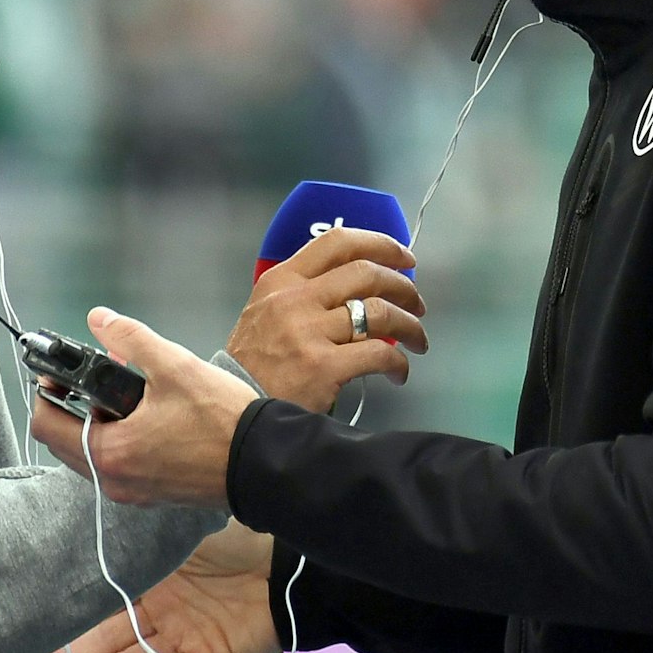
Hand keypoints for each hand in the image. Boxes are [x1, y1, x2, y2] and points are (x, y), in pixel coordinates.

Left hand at [31, 307, 258, 506]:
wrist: (265, 464)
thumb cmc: (219, 417)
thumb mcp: (174, 366)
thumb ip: (130, 338)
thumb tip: (98, 318)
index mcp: (109, 452)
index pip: (46, 425)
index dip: (45, 392)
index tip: (58, 371)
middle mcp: (113, 481)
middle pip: (64, 443)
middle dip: (69, 408)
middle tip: (91, 378)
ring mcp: (133, 493)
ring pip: (90, 456)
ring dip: (93, 424)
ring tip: (123, 393)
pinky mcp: (153, 495)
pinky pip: (116, 467)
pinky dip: (115, 441)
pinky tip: (144, 416)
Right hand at [48, 520, 277, 652]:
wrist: (292, 560)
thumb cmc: (241, 534)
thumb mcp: (181, 527)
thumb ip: (143, 532)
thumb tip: (101, 509)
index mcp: (154, 576)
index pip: (105, 600)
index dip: (74, 613)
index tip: (38, 620)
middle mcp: (161, 609)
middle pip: (109, 637)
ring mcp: (180, 637)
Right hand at [226, 226, 426, 410]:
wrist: (235, 409)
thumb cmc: (254, 362)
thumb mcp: (265, 310)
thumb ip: (303, 293)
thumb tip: (357, 289)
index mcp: (282, 279)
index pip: (337, 242)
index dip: (380, 244)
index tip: (404, 257)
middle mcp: (296, 299)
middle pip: (366, 273)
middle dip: (403, 286)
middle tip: (416, 304)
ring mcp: (310, 332)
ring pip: (379, 312)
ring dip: (409, 325)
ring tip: (417, 340)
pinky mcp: (324, 367)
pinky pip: (379, 354)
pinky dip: (399, 363)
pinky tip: (399, 372)